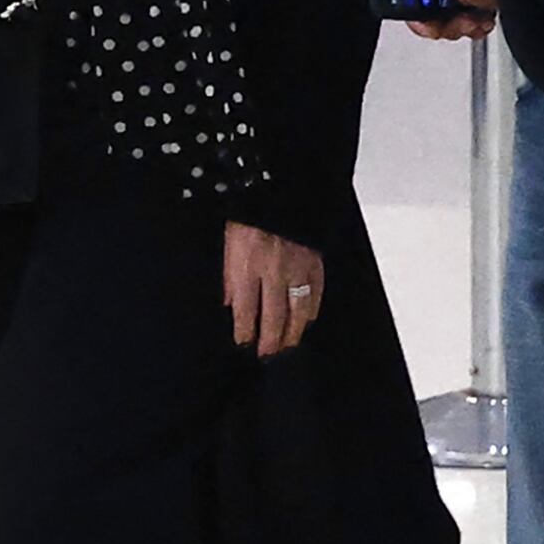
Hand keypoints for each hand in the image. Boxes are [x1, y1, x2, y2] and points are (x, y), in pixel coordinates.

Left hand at [226, 223, 325, 357]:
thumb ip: (229, 276)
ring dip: (292, 331)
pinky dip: (311, 311)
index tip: (244, 342)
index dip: (245, 330)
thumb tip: (229, 303)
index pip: (247, 309)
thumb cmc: (248, 214)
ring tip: (287, 344)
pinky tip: (306, 321)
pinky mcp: (315, 262)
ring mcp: (298, 268)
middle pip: (274, 316)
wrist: (278, 189)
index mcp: (247, 264)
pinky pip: (316, 293)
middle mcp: (274, 270)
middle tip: (267, 354)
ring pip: (298, 310)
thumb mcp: (227, 243)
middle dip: (270, 339)